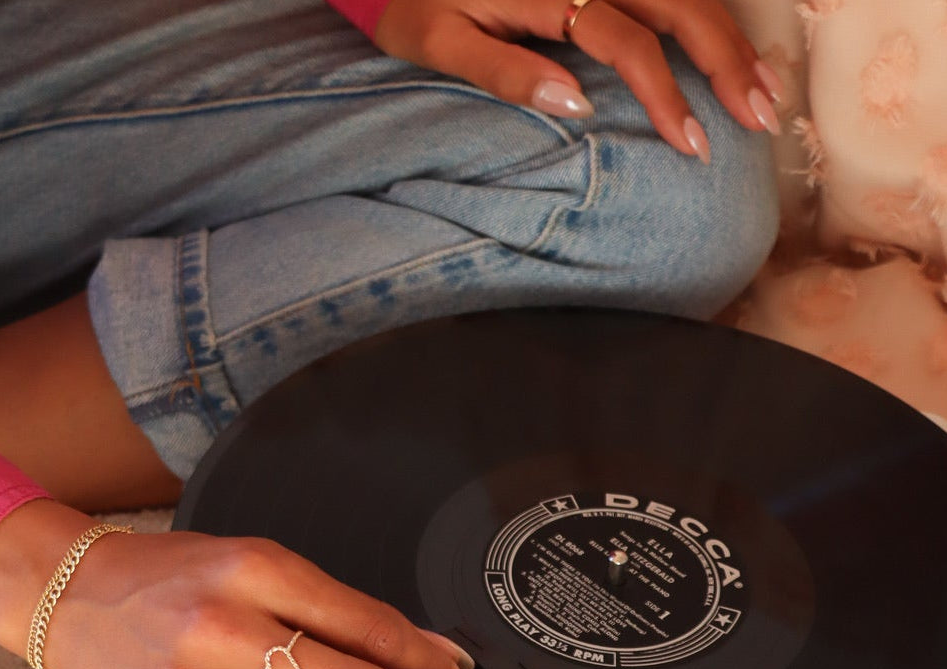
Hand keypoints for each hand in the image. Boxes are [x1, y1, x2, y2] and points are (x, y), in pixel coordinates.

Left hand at [371, 0, 784, 161]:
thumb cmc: (414, 5)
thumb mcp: (440, 42)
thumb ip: (504, 71)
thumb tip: (575, 103)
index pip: (627, 40)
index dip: (666, 91)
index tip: (693, 143)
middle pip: (677, 4)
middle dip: (726, 60)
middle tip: (761, 119)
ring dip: (730, 39)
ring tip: (765, 93)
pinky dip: (708, 18)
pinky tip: (734, 53)